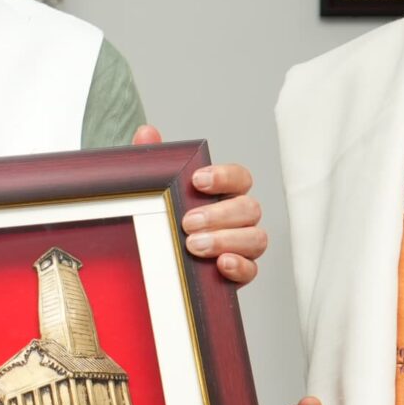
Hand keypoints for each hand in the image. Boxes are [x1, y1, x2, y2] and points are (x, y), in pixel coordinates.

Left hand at [134, 127, 267, 284]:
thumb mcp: (153, 190)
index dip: (224, 176)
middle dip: (220, 215)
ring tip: (194, 245)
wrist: (153, 259)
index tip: (197, 180)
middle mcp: (238, 218)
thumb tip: (147, 131)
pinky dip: (240, 267)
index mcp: (223, 193)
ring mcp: (242, 246)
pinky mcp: (239, 272)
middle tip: (187, 222)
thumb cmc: (162, 218)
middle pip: (250, 208)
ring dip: (227, 240)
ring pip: (256, 238)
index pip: (240, 177)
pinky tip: (221, 264)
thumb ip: (152, 160)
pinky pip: (253, 270)